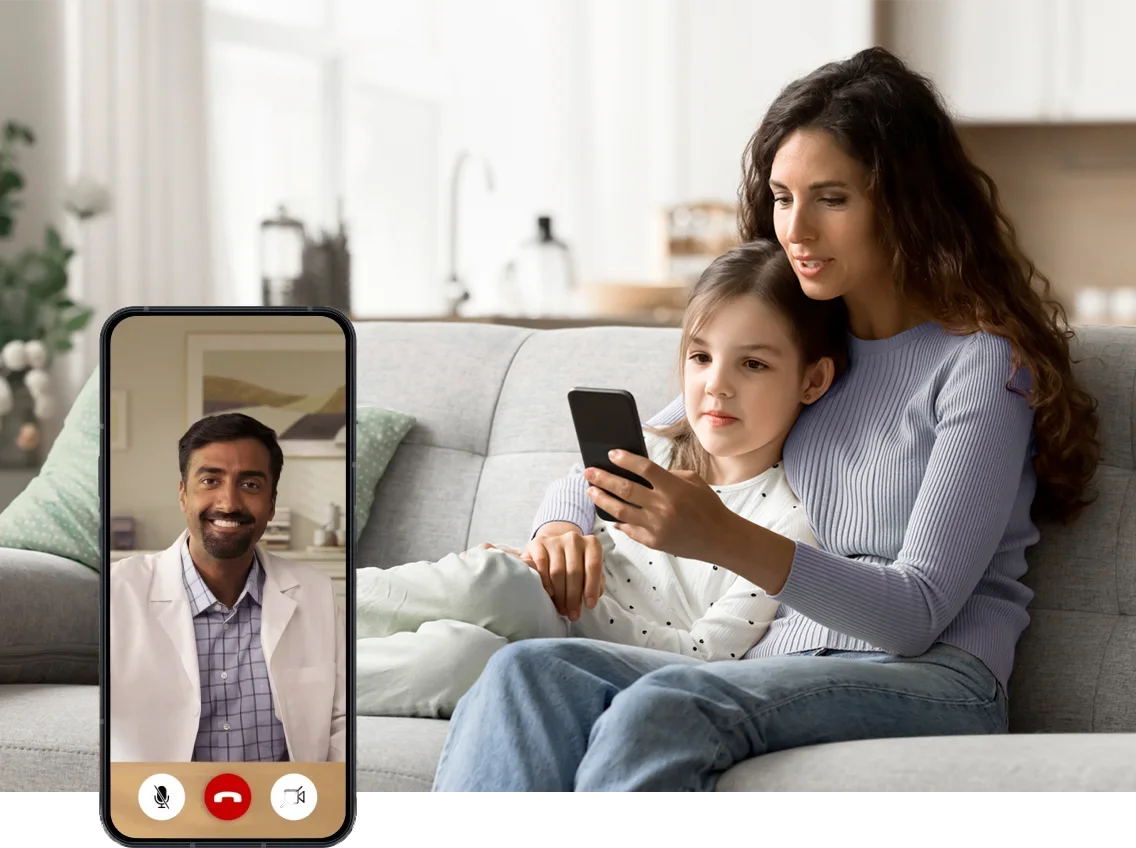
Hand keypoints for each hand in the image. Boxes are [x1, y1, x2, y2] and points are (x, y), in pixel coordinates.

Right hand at [525, 522, 603, 620]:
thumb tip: (594, 595)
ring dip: (560, 594)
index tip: (589, 606)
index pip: (593, 566)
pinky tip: (549, 594)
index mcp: (591, 544)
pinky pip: (541, 565)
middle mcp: (574, 539)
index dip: (591, 588)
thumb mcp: (589, 571)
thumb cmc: (576, 564)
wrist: (554, 547)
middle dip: (574, 597)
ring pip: (557, 571)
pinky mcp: (538, 543)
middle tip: (573, 614)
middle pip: (574, 571)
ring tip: (562, 609)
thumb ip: (596, 582)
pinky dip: (545, 582)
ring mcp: (555, 540)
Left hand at [584, 450, 735, 562]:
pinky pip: (629, 530)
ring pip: (621, 511)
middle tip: (589, 472)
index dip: (625, 460)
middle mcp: (663, 507)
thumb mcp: (692, 482)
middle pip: (625, 489)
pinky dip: (618, 521)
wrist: (720, 538)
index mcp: (674, 488)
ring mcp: (657, 527)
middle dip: (603, 479)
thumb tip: (640, 471)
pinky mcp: (654, 542)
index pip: (644, 469)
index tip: (611, 454)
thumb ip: (667, 475)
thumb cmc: (708, 506)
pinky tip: (609, 514)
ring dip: (603, 500)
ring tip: (591, 491)